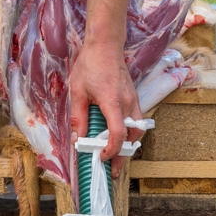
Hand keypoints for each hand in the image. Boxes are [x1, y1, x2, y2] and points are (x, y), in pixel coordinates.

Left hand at [69, 38, 142, 166]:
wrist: (105, 45)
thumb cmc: (90, 65)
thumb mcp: (78, 91)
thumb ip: (79, 117)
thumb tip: (78, 140)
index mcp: (113, 102)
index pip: (118, 134)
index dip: (112, 150)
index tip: (101, 158)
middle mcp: (127, 103)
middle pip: (133, 137)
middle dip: (123, 156)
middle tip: (112, 169)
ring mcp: (133, 100)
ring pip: (138, 130)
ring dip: (129, 145)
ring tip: (116, 154)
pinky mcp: (134, 97)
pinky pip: (137, 120)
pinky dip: (130, 132)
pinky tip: (118, 136)